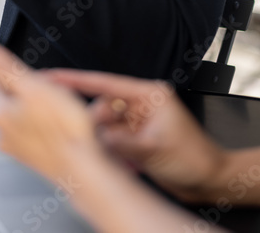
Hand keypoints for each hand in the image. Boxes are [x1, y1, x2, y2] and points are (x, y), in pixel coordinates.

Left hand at [0, 39, 109, 185]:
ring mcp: (19, 148)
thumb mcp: (33, 85)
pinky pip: (38, 131)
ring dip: (40, 106)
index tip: (30, 69)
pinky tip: (64, 124)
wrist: (85, 168)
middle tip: (51, 87)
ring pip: (26, 115)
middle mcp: (3, 133)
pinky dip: (49, 124)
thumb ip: (4, 64)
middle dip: (30, 88)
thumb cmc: (63, 130)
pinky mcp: (35, 157)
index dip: (14, 68)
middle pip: (12, 98)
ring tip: (60, 106)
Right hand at [46, 69, 227, 202]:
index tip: (50, 77)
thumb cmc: (194, 159)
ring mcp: (137, 124)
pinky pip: (111, 142)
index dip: (75, 79)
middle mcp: (141, 106)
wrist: (209, 181)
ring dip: (103, 143)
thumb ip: (120, 142)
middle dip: (94, 126)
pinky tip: (122, 164)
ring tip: (114, 157)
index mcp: (148, 95)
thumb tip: (93, 138)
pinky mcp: (135, 140)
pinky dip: (111, 153)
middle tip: (90, 143)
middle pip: (101, 108)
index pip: (105, 83)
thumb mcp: (153, 149)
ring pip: (104, 128)